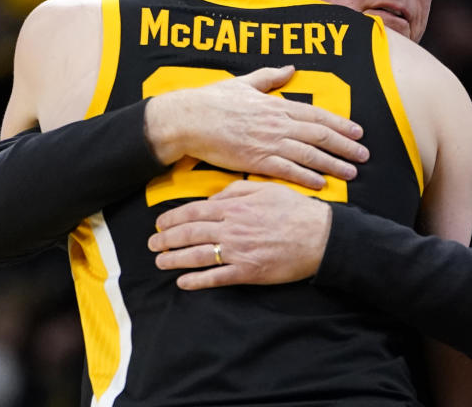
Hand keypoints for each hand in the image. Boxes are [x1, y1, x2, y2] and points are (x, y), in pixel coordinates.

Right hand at [145, 65, 367, 188]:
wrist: (189, 119)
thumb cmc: (213, 100)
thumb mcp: (244, 82)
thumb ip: (270, 77)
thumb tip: (290, 68)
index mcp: (277, 104)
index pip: (317, 115)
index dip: (341, 124)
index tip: (359, 131)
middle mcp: (278, 123)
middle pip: (320, 135)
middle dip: (346, 146)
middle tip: (365, 155)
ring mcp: (268, 143)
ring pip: (309, 154)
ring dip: (333, 163)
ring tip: (351, 172)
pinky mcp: (256, 161)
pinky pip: (287, 170)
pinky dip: (307, 177)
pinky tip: (322, 183)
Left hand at [147, 180, 331, 289]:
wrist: (319, 235)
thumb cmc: (295, 210)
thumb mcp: (265, 189)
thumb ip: (235, 192)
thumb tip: (212, 199)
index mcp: (234, 207)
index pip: (195, 212)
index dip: (174, 218)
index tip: (160, 223)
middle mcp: (232, 229)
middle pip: (190, 234)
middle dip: (167, 239)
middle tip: (152, 244)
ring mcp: (238, 252)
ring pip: (198, 256)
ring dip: (175, 259)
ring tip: (160, 261)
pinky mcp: (248, 272)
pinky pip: (216, 277)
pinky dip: (197, 281)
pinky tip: (183, 282)